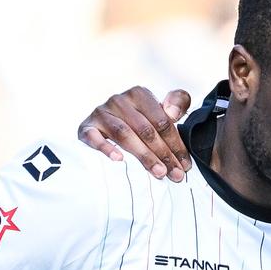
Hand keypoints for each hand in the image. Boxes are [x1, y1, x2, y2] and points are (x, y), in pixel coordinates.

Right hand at [77, 86, 193, 180]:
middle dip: (164, 154)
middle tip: (175, 175)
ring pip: (125, 134)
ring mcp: (101, 113)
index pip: (162, 121)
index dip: (176, 144)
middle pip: (146, 130)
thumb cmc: (138, 120)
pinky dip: (106, 148)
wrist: (103, 125)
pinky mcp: (86, 127)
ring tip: (158, 173)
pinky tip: (119, 159)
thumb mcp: (161, 109)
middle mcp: (119, 100)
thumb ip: (178, 102)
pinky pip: (94, 137)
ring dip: (144, 155)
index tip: (185, 165)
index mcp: (139, 94)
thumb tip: (173, 113)